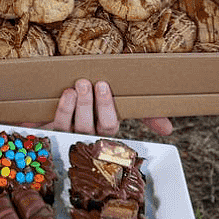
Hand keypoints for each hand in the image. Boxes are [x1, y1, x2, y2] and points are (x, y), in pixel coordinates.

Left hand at [39, 80, 172, 136]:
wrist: (62, 97)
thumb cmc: (97, 103)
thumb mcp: (119, 104)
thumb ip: (145, 113)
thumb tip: (168, 128)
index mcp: (104, 131)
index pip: (110, 127)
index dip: (107, 108)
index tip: (104, 86)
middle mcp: (86, 135)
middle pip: (91, 127)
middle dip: (91, 105)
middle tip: (90, 83)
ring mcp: (66, 133)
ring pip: (71, 126)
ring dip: (73, 106)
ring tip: (77, 86)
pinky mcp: (49, 129)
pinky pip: (52, 125)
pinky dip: (60, 110)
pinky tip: (65, 94)